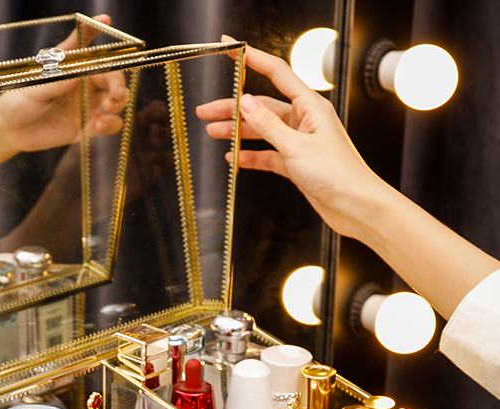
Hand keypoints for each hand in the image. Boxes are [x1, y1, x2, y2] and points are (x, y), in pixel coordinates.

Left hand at [0, 15, 128, 193]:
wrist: (12, 129)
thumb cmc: (20, 99)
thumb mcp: (34, 84)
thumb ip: (56, 80)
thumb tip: (77, 75)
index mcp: (73, 66)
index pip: (89, 45)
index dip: (97, 30)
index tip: (105, 20)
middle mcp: (85, 83)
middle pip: (112, 76)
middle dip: (119, 83)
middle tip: (116, 94)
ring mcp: (88, 105)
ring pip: (116, 99)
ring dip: (119, 102)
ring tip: (109, 108)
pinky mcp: (88, 127)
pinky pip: (108, 124)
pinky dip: (111, 124)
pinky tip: (100, 126)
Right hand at [195, 40, 386, 241]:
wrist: (355, 206)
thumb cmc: (339, 174)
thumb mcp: (296, 147)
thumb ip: (269, 125)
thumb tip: (247, 102)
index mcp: (310, 106)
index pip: (276, 74)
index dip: (251, 59)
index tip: (231, 49)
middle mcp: (305, 120)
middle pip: (262, 107)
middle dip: (233, 108)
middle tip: (206, 111)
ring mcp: (300, 142)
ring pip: (262, 131)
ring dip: (237, 132)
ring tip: (213, 133)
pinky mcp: (297, 163)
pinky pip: (268, 155)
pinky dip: (251, 156)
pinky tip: (235, 158)